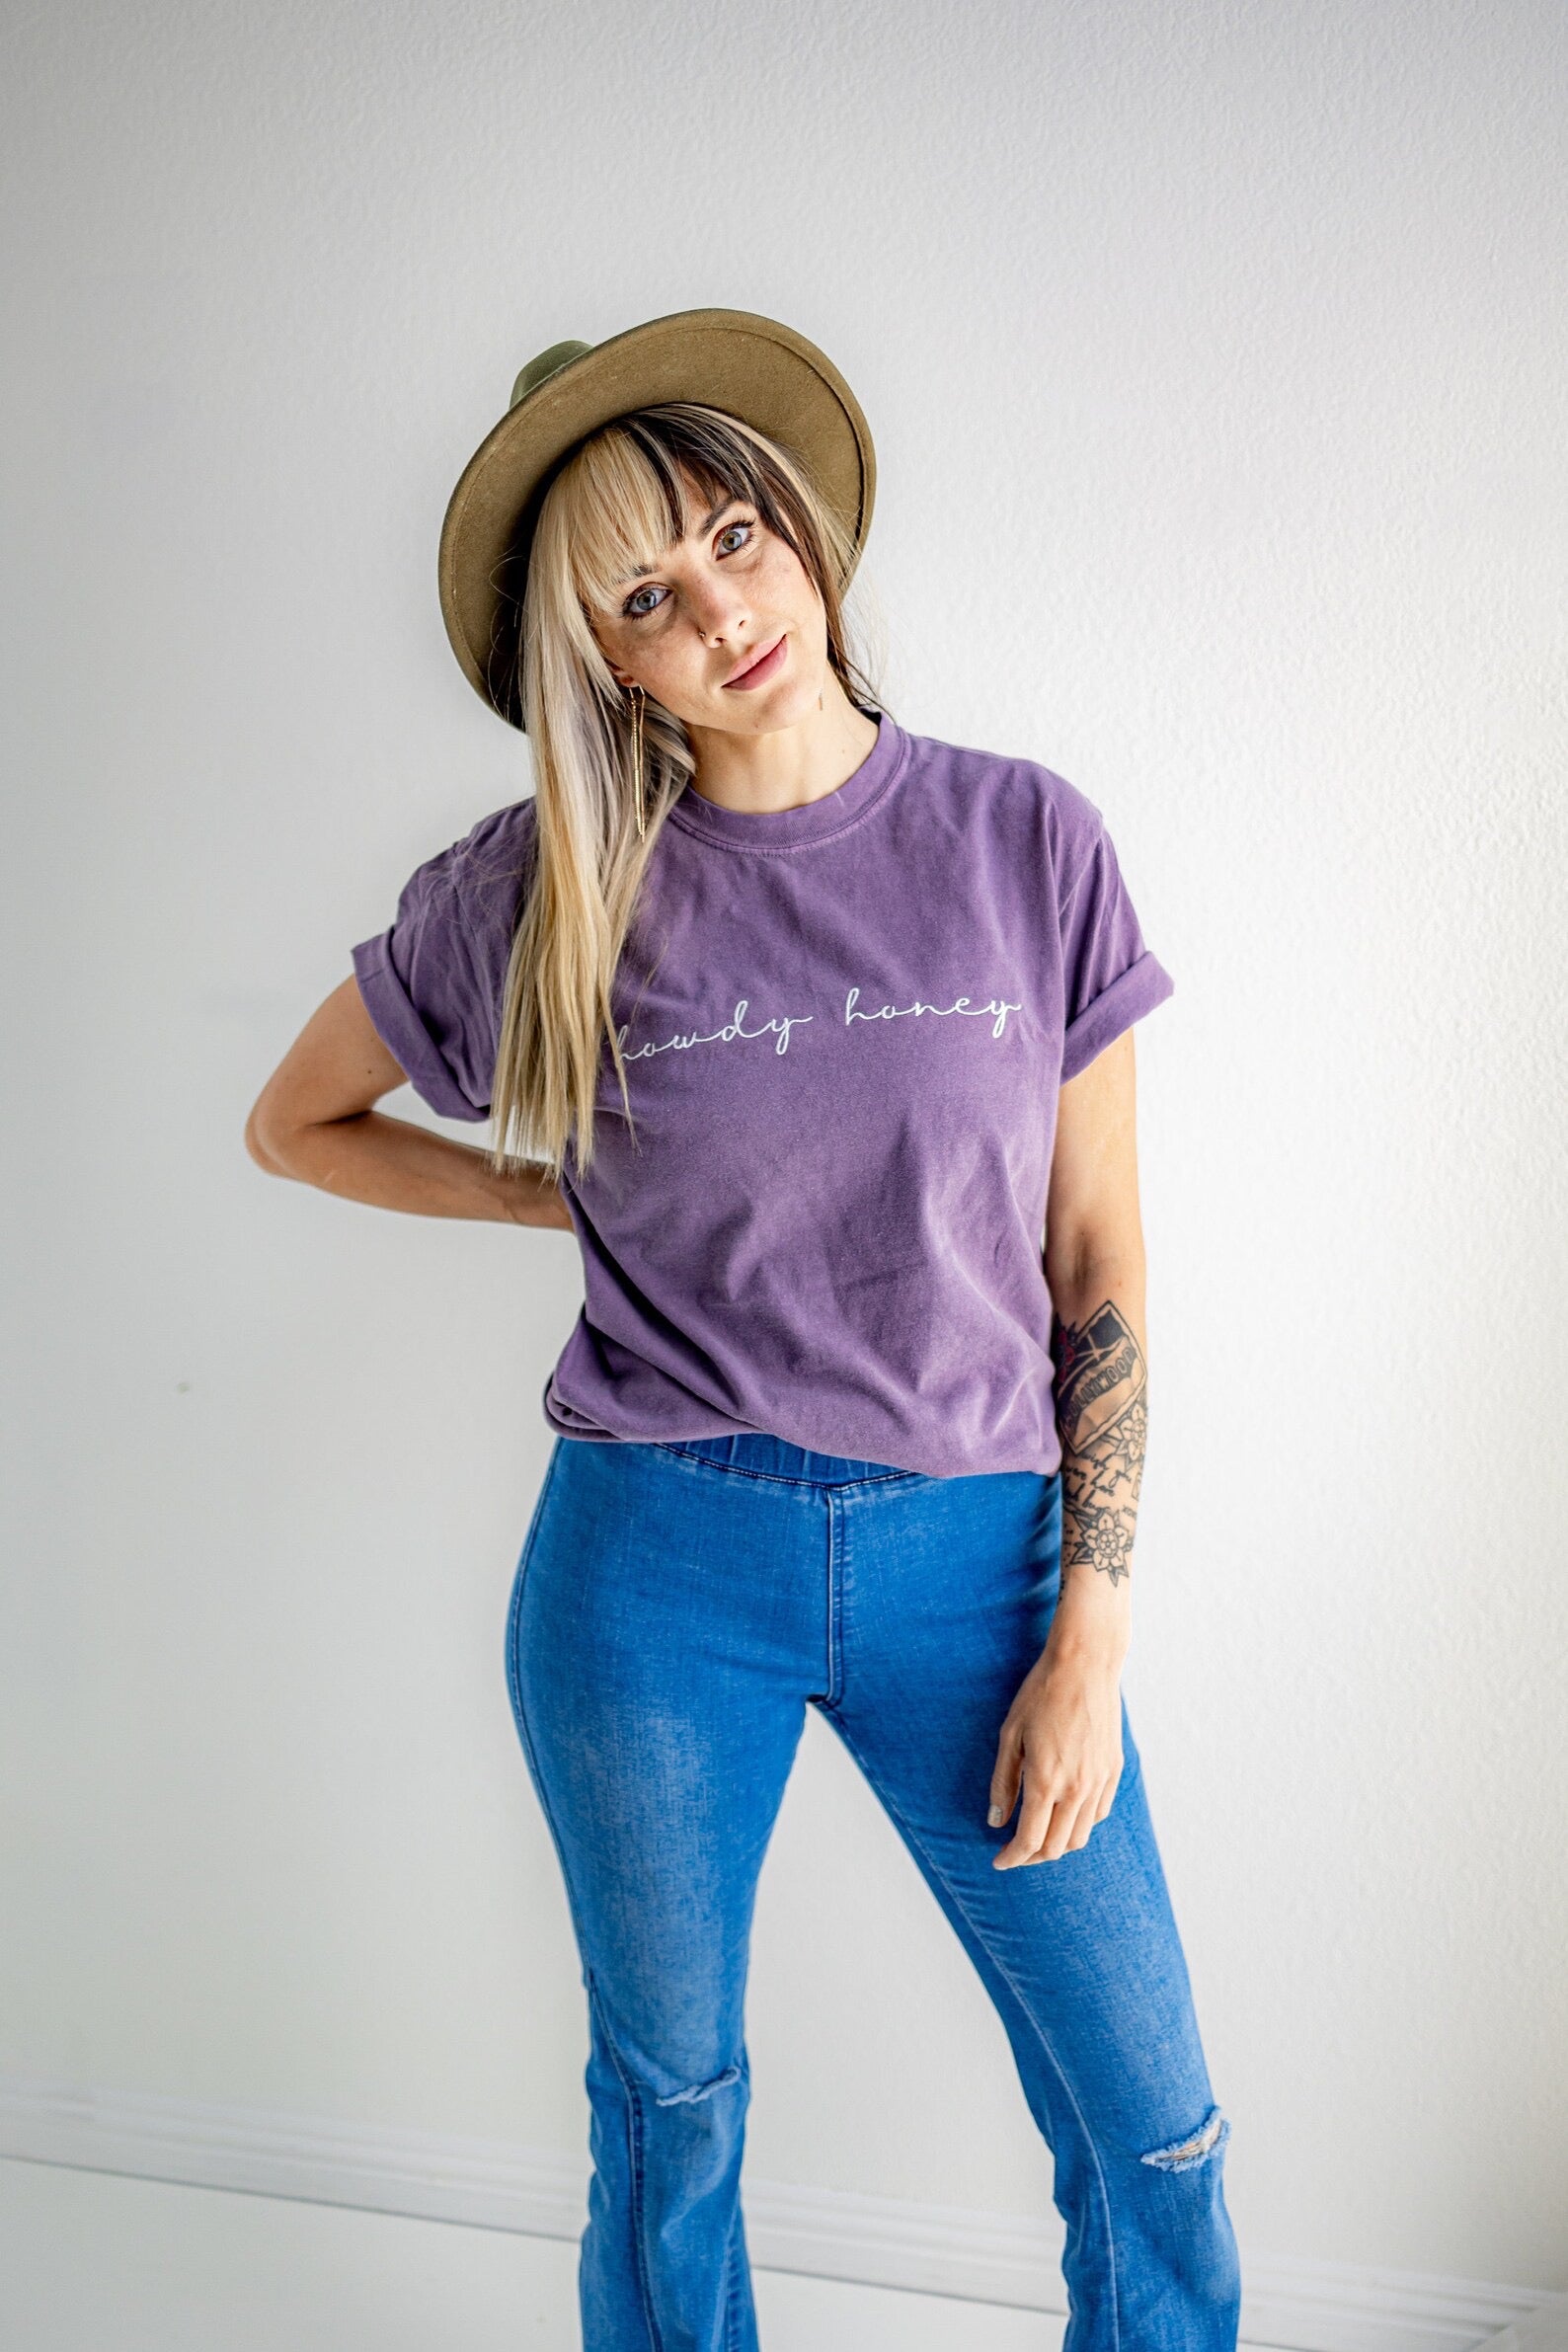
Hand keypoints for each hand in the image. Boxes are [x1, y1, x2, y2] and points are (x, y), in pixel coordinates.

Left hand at [987, 1634, 1124, 1866]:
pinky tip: (1064, 1814)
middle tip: (1014, 1851)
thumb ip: (1003, 1782)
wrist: (1085, 1664)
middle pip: (1057, 1847)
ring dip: (1058, 1845)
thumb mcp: (1010, 1735)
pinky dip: (1079, 1825)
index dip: (1012, 1858)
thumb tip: (996, 1822)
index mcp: (1046, 1781)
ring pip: (1081, 1836)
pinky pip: (1098, 1814)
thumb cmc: (1041, 1694)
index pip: (1030, 1841)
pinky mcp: (1114, 1771)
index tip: (999, 1861)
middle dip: (1032, 1857)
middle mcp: (1077, 1789)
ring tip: (1038, 1836)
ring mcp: (1099, 1781)